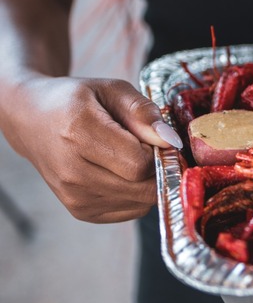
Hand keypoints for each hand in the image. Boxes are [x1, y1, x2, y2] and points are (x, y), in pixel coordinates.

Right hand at [1, 76, 181, 222]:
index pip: (140, 162)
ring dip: (148, 181)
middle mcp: (72, 173)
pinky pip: (132, 210)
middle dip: (158, 168)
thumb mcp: (111, 90)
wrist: (32, 120)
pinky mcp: (81, 212)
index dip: (158, 151)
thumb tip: (171, 141)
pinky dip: (137, 193)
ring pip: (142, 202)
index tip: (153, 136)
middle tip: (146, 147)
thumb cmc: (76, 101)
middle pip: (144, 188)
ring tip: (129, 157)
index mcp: (78, 135)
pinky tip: (120, 172)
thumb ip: (143, 112)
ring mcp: (75, 197)